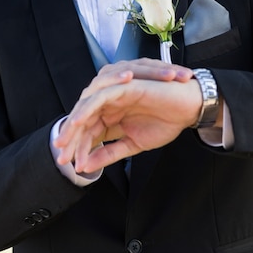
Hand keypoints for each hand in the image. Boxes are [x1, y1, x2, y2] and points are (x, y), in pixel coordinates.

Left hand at [53, 58, 198, 171]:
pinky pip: (101, 95)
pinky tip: (79, 123)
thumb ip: (110, 153)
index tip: (71, 166)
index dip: (78, 147)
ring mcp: (117, 91)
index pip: (88, 129)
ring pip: (87, 105)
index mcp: (112, 113)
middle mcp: (111, 101)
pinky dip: (88, 108)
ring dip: (74, 124)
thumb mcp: (134, 144)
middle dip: (71, 137)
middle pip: (83, 117)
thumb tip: (86, 166)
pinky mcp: (125, 85)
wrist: (190, 109)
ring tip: (66, 143)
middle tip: (63, 157)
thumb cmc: (166, 121)